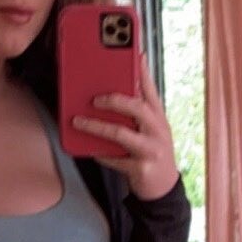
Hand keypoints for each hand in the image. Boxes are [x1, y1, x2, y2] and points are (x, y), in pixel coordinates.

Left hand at [71, 57, 179, 200]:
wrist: (163, 187)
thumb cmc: (150, 152)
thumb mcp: (148, 129)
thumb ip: (133, 112)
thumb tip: (106, 94)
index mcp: (157, 116)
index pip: (150, 89)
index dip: (142, 71)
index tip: (132, 53)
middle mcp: (157, 129)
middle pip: (136, 107)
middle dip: (113, 100)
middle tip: (94, 99)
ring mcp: (151, 149)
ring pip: (121, 134)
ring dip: (96, 127)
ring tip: (78, 122)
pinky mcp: (141, 168)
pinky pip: (115, 158)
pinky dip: (100, 153)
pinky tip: (89, 148)